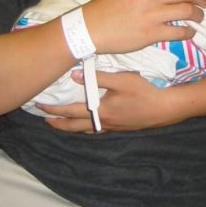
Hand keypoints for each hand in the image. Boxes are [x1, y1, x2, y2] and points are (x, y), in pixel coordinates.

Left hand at [41, 71, 173, 133]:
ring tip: (62, 124)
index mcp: (100, 111)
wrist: (165, 108)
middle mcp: (103, 123)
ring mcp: (113, 127)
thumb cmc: (143, 92)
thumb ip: (97, 77)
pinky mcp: (121, 128)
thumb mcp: (121, 80)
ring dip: (72, 127)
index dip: (54, 109)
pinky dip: (87, 127)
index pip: (70, 112)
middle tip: (45, 120)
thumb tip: (74, 75)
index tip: (40, 106)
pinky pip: (98, 129)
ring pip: (86, 130)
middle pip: (74, 127)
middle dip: (58, 124)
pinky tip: (89, 124)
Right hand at [83, 0, 205, 54]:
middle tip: (203, 4)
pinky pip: (179, 32)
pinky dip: (189, 32)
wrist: (91, 28)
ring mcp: (153, 15)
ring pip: (187, 11)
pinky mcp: (152, 34)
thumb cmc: (104, 6)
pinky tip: (190, 32)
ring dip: (198, 15)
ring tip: (199, 18)